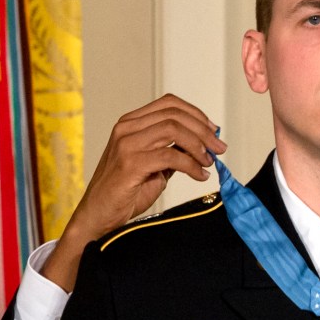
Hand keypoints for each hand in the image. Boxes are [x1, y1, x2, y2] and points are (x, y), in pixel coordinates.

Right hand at [41, 94, 226, 291]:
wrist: (99, 215)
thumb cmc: (126, 191)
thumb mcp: (156, 165)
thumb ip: (175, 151)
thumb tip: (205, 144)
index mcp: (131, 123)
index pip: (169, 103)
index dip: (196, 114)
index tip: (214, 130)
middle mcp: (126, 128)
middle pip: (175, 115)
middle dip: (204, 131)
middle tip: (219, 148)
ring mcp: (126, 144)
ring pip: (174, 130)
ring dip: (199, 145)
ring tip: (209, 162)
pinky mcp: (130, 163)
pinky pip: (170, 156)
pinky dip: (191, 165)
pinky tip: (200, 175)